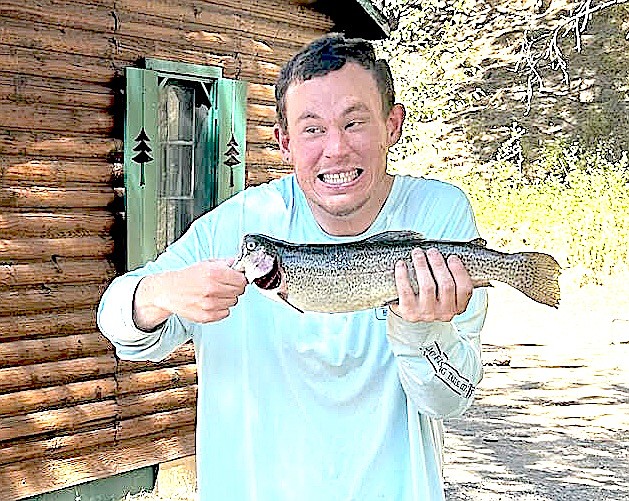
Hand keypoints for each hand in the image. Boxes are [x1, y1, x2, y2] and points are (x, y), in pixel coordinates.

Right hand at [133, 259, 247, 328]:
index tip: (236, 278)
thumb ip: (225, 263)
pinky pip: (226, 313)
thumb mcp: (206, 264)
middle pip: (239, 292)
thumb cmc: (187, 277)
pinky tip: (212, 302)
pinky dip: (221, 308)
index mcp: (214, 273)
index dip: (240, 278)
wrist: (168, 291)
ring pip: (233, 302)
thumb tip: (239, 264)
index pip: (242, 280)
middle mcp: (212, 289)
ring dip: (227, 298)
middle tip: (225, 285)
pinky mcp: (207, 316)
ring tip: (215, 293)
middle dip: (234, 288)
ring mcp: (210, 304)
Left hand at [390, 248, 472, 322]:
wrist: (411, 313)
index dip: (459, 271)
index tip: (452, 257)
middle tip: (432, 252)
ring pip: (427, 286)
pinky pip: (406, 291)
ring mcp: (426, 314)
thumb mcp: (446, 293)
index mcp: (457, 307)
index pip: (465, 289)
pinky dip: (403, 275)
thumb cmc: (431, 297)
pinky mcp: (409, 312)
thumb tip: (452, 255)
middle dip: (438, 264)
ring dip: (422, 266)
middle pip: (446, 285)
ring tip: (418, 254)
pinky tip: (401, 264)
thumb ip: (453, 278)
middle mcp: (444, 313)